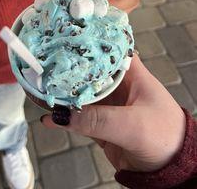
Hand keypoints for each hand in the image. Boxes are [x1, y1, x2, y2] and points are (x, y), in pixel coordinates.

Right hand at [41, 55, 185, 172]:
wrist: (169, 172)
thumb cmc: (165, 138)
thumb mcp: (133, 125)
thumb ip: (99, 119)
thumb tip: (65, 115)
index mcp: (132, 75)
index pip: (108, 50)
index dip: (89, 44)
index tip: (67, 40)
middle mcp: (119, 86)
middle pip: (90, 71)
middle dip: (70, 69)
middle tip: (47, 65)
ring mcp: (109, 105)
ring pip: (82, 94)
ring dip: (64, 94)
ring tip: (42, 88)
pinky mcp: (101, 125)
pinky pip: (79, 118)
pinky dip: (64, 118)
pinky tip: (49, 118)